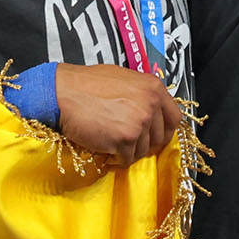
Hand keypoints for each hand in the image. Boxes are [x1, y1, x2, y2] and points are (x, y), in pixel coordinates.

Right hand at [49, 65, 180, 163]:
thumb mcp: (124, 79)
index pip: (174, 118)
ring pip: (143, 150)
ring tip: (111, 142)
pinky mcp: (125, 139)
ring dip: (128, 151)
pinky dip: (116, 159)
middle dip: (144, 143)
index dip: (164, 130)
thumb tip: (149, 111)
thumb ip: (141, 94)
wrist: (63, 92)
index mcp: (154, 87)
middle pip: (159, 137)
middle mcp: (151, 104)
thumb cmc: (87, 84)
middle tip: (129, 143)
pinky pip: (127, 158)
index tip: (155, 136)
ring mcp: (139, 122)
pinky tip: (106, 150)